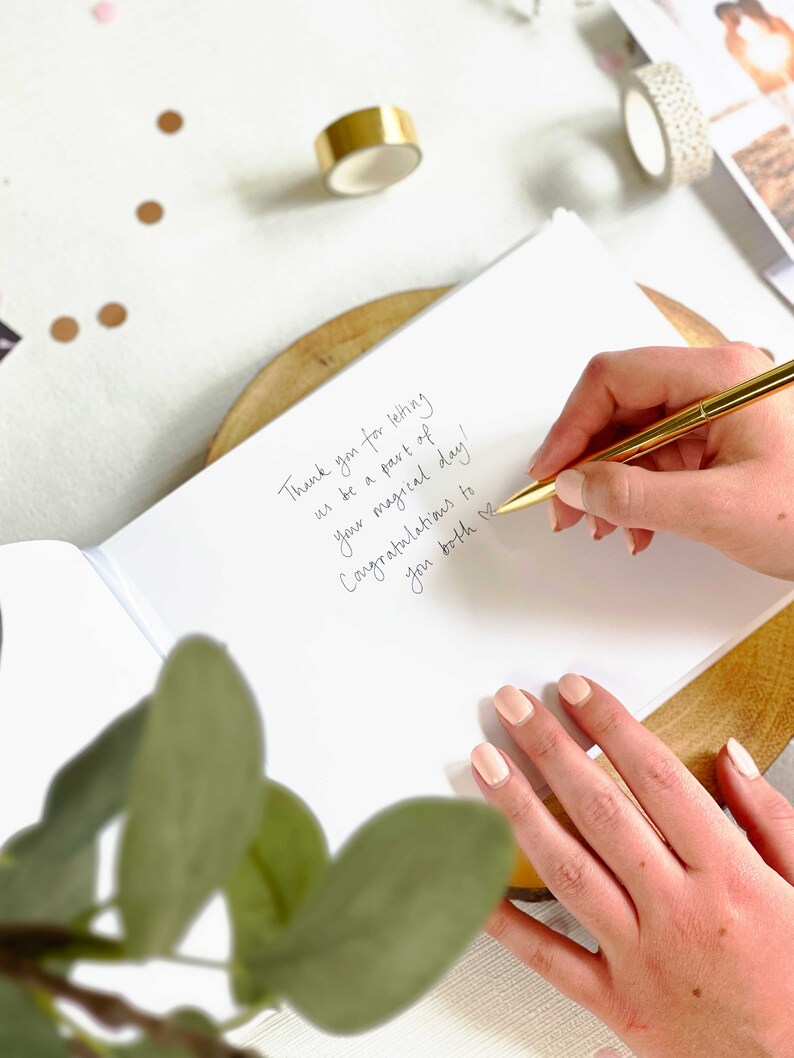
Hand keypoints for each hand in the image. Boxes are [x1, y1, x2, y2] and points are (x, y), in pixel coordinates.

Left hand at [471, 677, 793, 1057]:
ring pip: (567, 870)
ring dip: (517, 811)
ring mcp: (640, 957)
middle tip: (515, 706)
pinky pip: (548, 956)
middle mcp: (677, 912)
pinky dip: (504, 918)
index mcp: (727, 877)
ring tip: (485, 764)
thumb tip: (727, 756)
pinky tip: (471, 876)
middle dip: (551, 751)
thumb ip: (768, 817)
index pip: (656, 779)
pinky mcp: (616, 1003)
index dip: (611, 726)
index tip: (577, 691)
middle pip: (600, 813)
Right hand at [529, 342, 793, 578]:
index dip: (571, 425)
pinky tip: (637, 526)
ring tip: (604, 525)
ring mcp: (718, 413)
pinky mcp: (721, 441)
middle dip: (587, 460)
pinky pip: (659, 457)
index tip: (551, 470)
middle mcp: (716, 385)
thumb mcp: (719, 509)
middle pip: (621, 406)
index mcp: (719, 377)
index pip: (615, 378)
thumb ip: (636, 497)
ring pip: (636, 435)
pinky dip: (638, 492)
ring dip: (610, 482)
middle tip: (565, 505)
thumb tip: (576, 486)